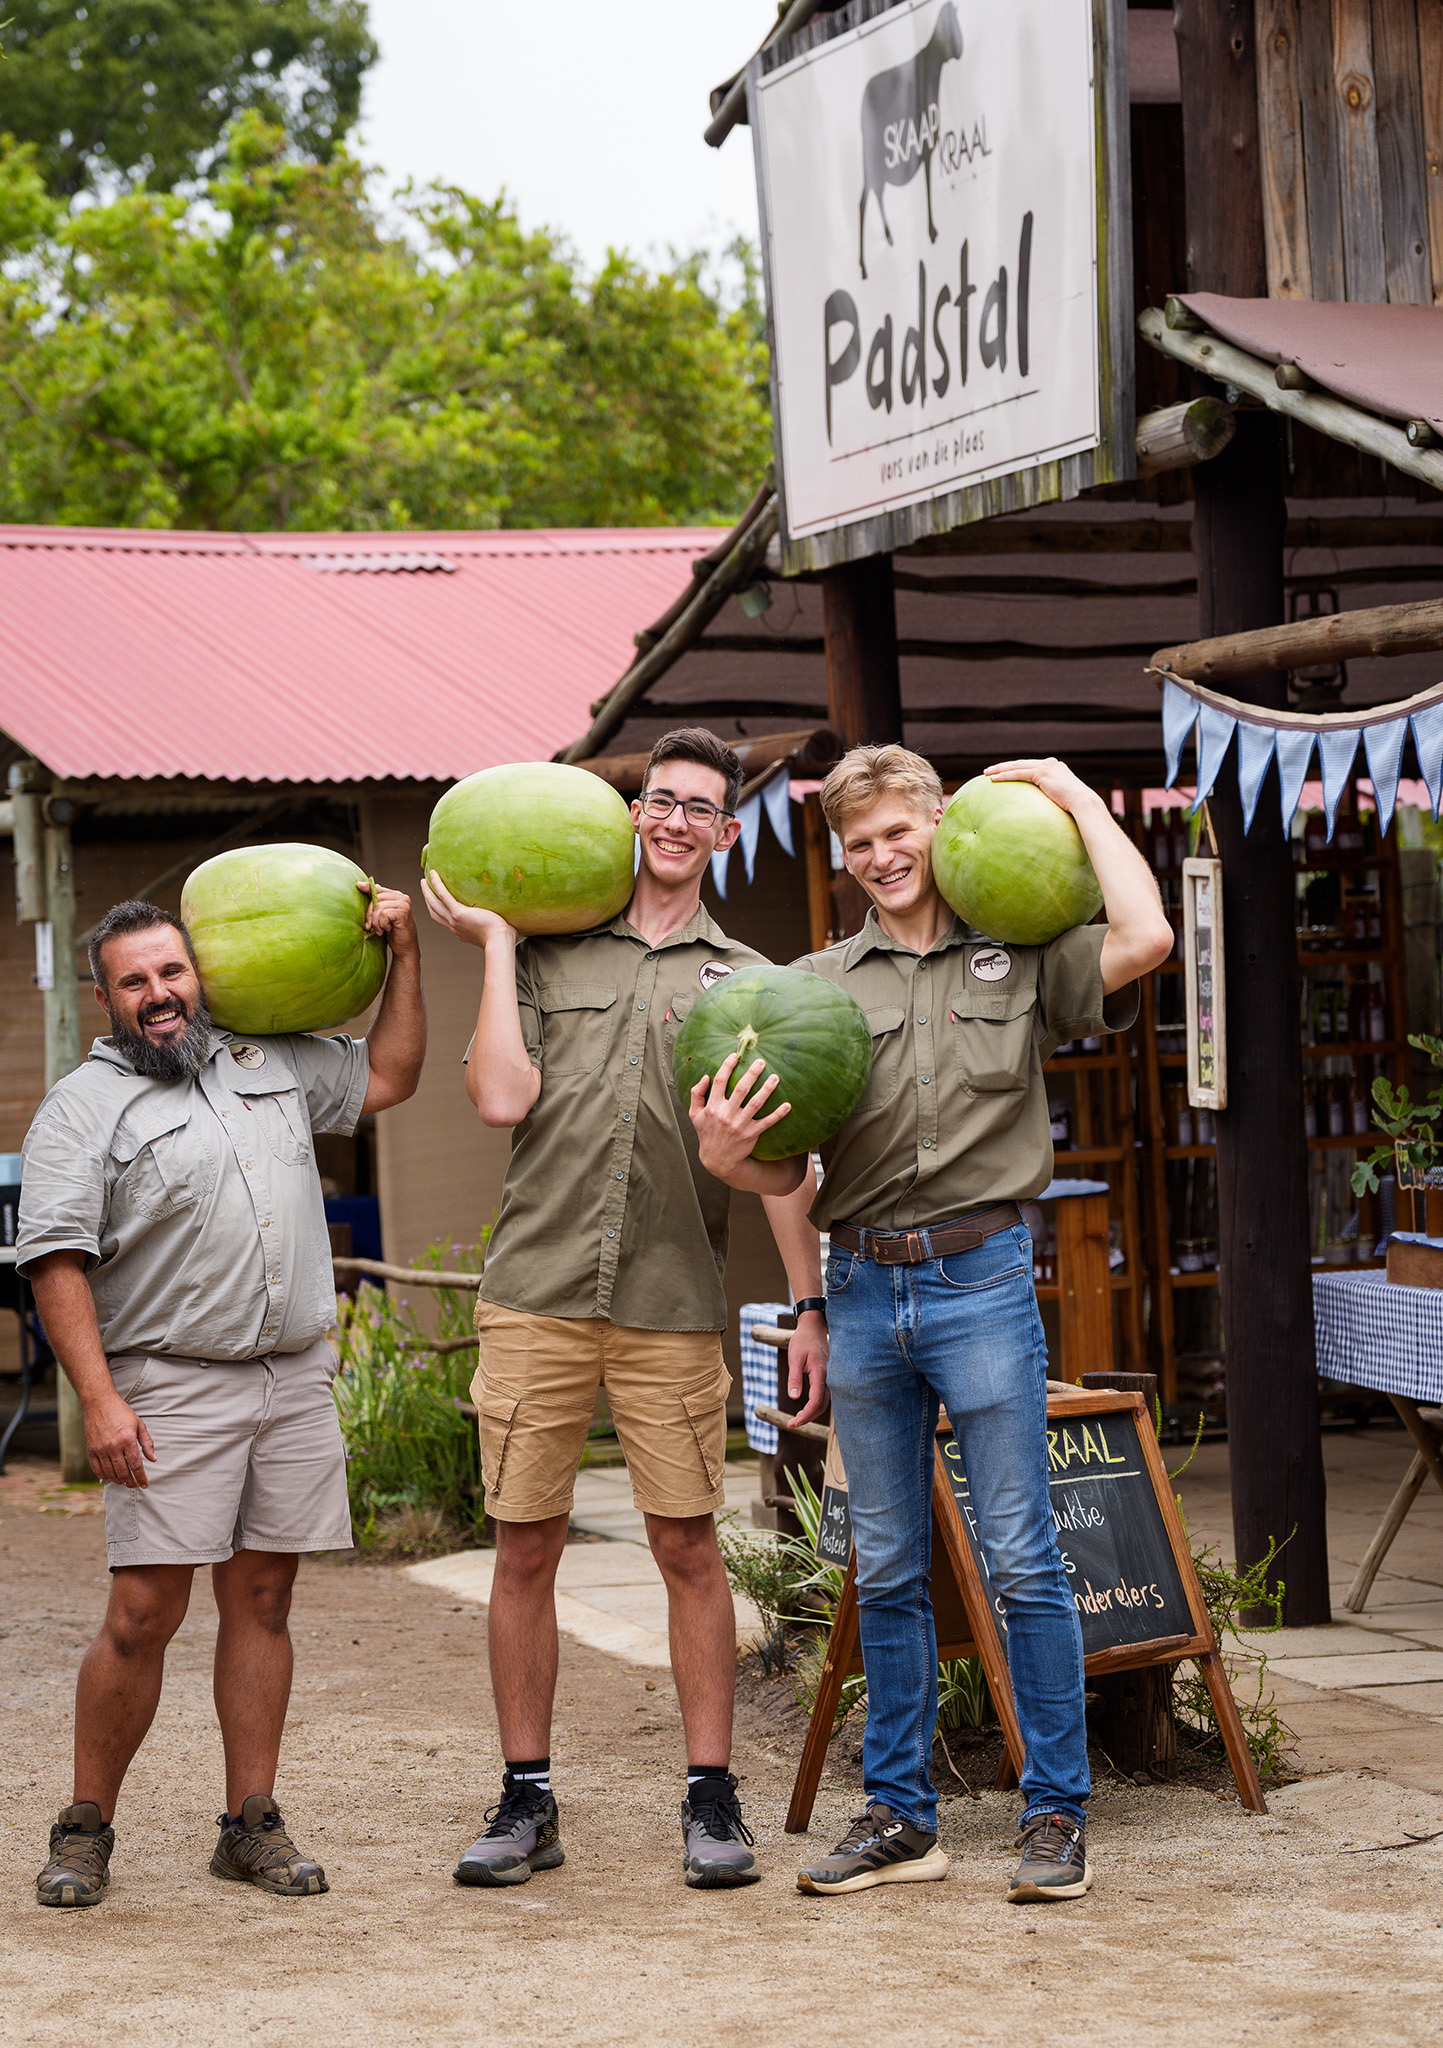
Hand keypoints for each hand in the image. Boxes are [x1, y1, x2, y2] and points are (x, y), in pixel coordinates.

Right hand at [83, 1391, 156, 1487]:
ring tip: (125, 1482)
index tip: (145, 1484)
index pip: (136, 1465)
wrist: (99, 1403)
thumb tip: (153, 1459)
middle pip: (123, 1472)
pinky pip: (97, 1469)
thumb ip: (147, 1443)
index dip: (141, 1477)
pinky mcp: (91, 1450)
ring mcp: (101, 1449)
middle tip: (135, 1485)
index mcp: (128, 1440)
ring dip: (119, 1480)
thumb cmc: (121, 1412)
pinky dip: (104, 1476)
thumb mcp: (139, 1424)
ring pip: (110, 1472)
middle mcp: (114, 1446)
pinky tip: (111, 1477)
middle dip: (131, 1482)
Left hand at [360, 879, 419, 957]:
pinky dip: (382, 924)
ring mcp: (404, 905)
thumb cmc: (393, 932)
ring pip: (379, 907)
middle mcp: (402, 898)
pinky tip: (386, 930)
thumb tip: (361, 885)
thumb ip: (376, 902)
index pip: (379, 889)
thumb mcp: (382, 915)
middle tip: (370, 926)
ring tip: (380, 929)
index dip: (368, 888)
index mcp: (397, 896)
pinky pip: (384, 914)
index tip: (358, 886)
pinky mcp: (403, 913)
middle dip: (370, 913)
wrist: (405, 947)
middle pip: (377, 898)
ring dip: (376, 921)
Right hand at [421, 870, 519, 950]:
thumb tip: (505, 916)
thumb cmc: (503, 939)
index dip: (439, 911)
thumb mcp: (494, 930)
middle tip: (425, 888)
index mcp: (461, 931)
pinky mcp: (458, 913)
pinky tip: (433, 874)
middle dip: (428, 900)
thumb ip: (494, 923)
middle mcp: (454, 926)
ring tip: (424, 880)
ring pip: (434, 903)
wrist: (501, 942)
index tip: (438, 902)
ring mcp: (454, 920)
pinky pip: (443, 895)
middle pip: (435, 912)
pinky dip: (436, 884)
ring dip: (427, 891)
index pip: (445, 920)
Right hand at [688, 1053, 791, 1179]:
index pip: (719, 1082)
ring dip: (767, 1090)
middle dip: (752, 1074)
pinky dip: (778, 1114)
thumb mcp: (694, 1115)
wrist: (717, 1160)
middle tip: (762, 1062)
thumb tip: (705, 1076)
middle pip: (741, 1089)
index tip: (736, 1056)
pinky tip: (787, 1105)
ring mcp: (739, 1125)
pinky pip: (766, 1123)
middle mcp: (726, 1114)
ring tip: (776, 1078)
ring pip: (756, 1103)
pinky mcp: (750, 1134)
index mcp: (712, 1107)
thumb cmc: (707, 1133)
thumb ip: (696, 1094)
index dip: (727, 1067)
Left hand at [786, 1313, 828, 1428]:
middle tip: (792, 1425)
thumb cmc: (803, 1341)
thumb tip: (794, 1397)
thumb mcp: (794, 1357)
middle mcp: (829, 1377)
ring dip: (812, 1412)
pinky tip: (805, 1407)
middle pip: (822, 1405)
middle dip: (808, 1417)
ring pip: (824, 1401)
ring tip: (796, 1419)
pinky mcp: (827, 1377)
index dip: (806, 1415)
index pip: (816, 1401)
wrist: (814, 1328)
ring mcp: (830, 1377)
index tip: (793, 1423)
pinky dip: (815, 1405)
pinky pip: (824, 1395)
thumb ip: (794, 1377)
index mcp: (820, 1373)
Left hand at [984, 757, 1101, 819]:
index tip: (1003, 771)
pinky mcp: (1042, 773)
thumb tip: (1044, 810)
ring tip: (986, 773)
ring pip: (1017, 766)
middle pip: (1021, 763)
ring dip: (1000, 769)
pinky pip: (1018, 774)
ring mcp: (1046, 766)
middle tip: (989, 770)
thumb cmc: (1075, 807)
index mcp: (1055, 767)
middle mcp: (1050, 763)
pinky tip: (993, 779)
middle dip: (1004, 766)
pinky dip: (1005, 776)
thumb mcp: (1061, 799)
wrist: (1083, 803)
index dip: (1015, 768)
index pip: (1030, 765)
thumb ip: (1051, 797)